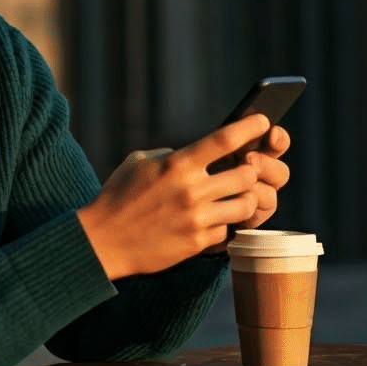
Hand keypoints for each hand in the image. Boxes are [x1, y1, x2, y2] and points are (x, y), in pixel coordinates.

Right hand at [76, 114, 274, 279]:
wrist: (103, 240)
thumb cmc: (119, 196)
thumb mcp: (141, 163)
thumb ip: (173, 155)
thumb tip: (198, 153)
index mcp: (177, 164)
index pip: (224, 139)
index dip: (250, 127)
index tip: (263, 122)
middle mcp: (191, 190)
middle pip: (247, 174)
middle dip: (250, 171)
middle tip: (244, 171)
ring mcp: (196, 219)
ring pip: (246, 204)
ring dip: (245, 199)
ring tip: (236, 197)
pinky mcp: (197, 243)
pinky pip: (229, 230)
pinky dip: (226, 224)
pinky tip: (214, 221)